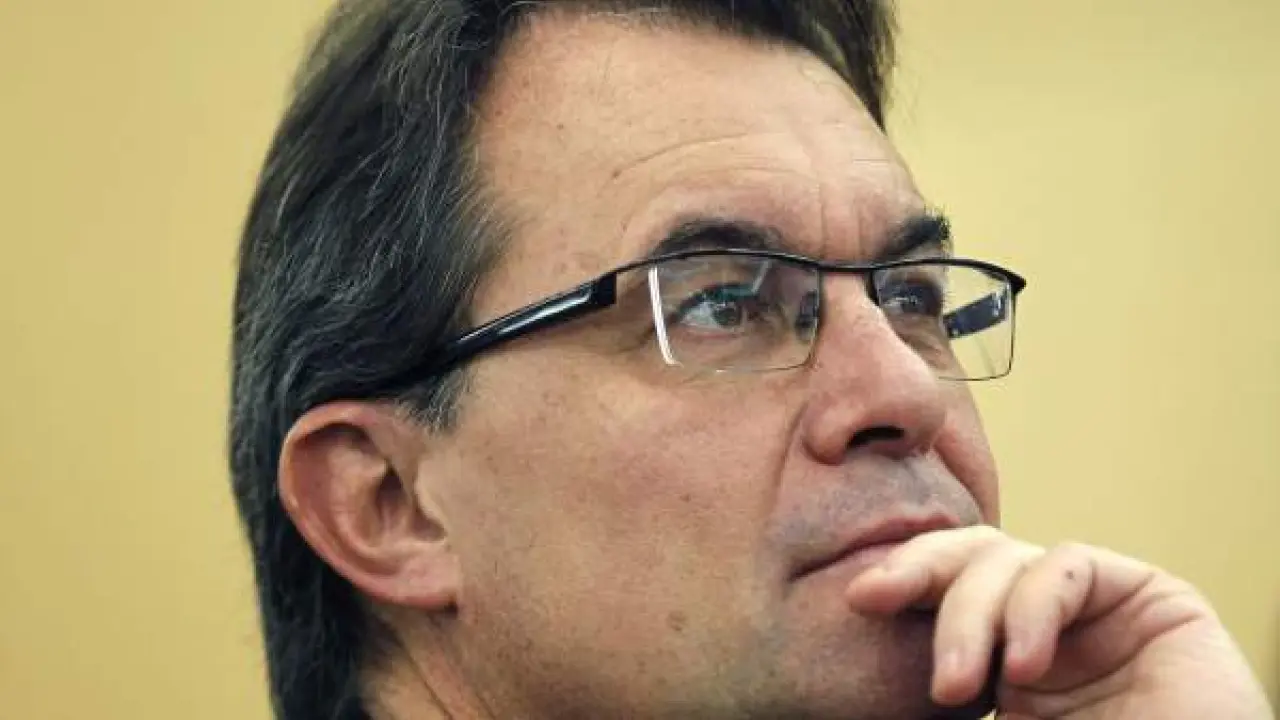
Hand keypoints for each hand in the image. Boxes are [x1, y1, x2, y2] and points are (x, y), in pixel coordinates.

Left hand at [845, 526, 1274, 719]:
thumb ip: (941, 704)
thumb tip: (857, 674)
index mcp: (1001, 665)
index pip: (939, 595)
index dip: (897, 581)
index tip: (855, 599)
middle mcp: (1042, 627)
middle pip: (965, 558)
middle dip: (912, 567)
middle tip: (868, 595)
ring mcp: (1094, 612)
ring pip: (1006, 558)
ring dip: (969, 614)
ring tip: (956, 688)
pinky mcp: (1150, 599)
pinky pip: (1070, 566)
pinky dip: (1036, 605)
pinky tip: (1026, 664)